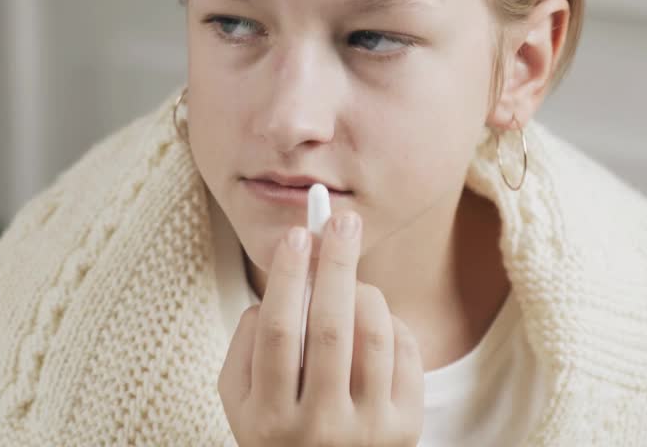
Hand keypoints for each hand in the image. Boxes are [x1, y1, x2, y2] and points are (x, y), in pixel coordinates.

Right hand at [218, 211, 424, 445]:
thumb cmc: (276, 430)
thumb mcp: (240, 402)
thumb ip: (246, 347)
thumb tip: (278, 292)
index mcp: (269, 418)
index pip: (279, 333)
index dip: (289, 278)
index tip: (297, 235)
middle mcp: (319, 428)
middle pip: (332, 329)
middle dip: (337, 265)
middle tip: (342, 220)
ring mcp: (367, 432)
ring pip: (374, 338)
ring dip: (365, 293)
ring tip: (352, 279)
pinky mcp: (406, 430)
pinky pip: (405, 355)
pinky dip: (392, 324)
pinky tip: (374, 319)